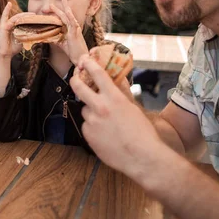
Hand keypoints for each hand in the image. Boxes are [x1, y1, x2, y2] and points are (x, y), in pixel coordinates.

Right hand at [0, 5, 30, 57]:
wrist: (5, 54)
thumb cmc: (13, 48)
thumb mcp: (22, 40)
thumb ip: (26, 36)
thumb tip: (36, 34)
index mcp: (13, 28)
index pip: (20, 20)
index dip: (27, 17)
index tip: (34, 16)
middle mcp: (9, 25)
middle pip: (19, 18)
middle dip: (27, 15)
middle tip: (35, 14)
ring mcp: (5, 25)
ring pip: (15, 17)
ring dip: (23, 15)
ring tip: (31, 14)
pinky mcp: (2, 26)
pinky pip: (5, 17)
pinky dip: (7, 10)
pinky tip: (9, 4)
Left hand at [50, 0, 88, 63]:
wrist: (80, 59)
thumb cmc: (73, 52)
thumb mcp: (62, 44)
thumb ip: (56, 40)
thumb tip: (47, 37)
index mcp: (71, 29)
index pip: (64, 19)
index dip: (58, 12)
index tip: (52, 7)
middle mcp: (74, 28)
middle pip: (66, 15)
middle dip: (60, 8)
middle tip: (54, 2)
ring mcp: (75, 30)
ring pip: (70, 16)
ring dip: (66, 8)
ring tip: (63, 0)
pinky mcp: (75, 33)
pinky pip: (73, 23)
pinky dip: (70, 16)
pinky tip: (67, 11)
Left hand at [70, 57, 163, 176]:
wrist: (142, 158)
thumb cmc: (143, 133)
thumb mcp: (133, 107)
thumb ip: (122, 92)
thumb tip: (117, 79)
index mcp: (113, 97)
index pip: (97, 73)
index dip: (88, 63)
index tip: (84, 60)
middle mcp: (100, 107)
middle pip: (78, 87)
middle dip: (75, 80)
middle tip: (76, 78)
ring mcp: (92, 121)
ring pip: (85, 110)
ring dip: (91, 111)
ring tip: (106, 122)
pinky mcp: (87, 135)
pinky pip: (86, 126)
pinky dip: (93, 128)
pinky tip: (105, 134)